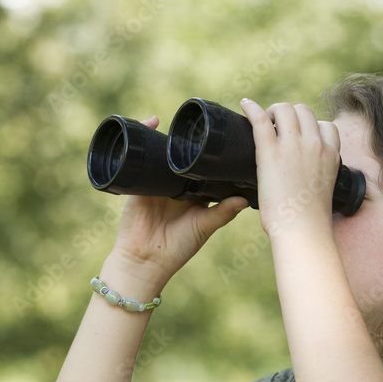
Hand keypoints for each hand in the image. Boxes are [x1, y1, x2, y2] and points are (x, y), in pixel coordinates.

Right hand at [108, 117, 249, 286]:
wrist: (144, 261)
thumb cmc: (177, 249)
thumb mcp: (203, 228)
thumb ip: (222, 212)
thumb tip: (243, 199)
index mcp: (196, 196)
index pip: (208, 170)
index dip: (216, 156)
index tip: (228, 138)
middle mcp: (178, 187)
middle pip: (187, 159)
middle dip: (193, 142)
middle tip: (205, 123)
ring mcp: (158, 183)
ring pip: (165, 155)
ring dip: (170, 138)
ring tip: (181, 120)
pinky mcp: (139, 182)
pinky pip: (140, 158)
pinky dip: (144, 139)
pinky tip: (152, 123)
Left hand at [240, 99, 340, 237]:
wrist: (302, 230)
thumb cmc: (309, 220)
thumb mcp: (323, 190)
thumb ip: (316, 175)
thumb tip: (301, 176)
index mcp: (330, 155)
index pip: (326, 126)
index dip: (311, 127)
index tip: (299, 135)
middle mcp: (315, 145)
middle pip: (304, 111)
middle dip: (290, 114)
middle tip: (276, 126)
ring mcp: (293, 146)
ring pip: (285, 109)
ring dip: (274, 111)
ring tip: (264, 121)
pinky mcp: (270, 152)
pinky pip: (261, 120)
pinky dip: (252, 109)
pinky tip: (245, 105)